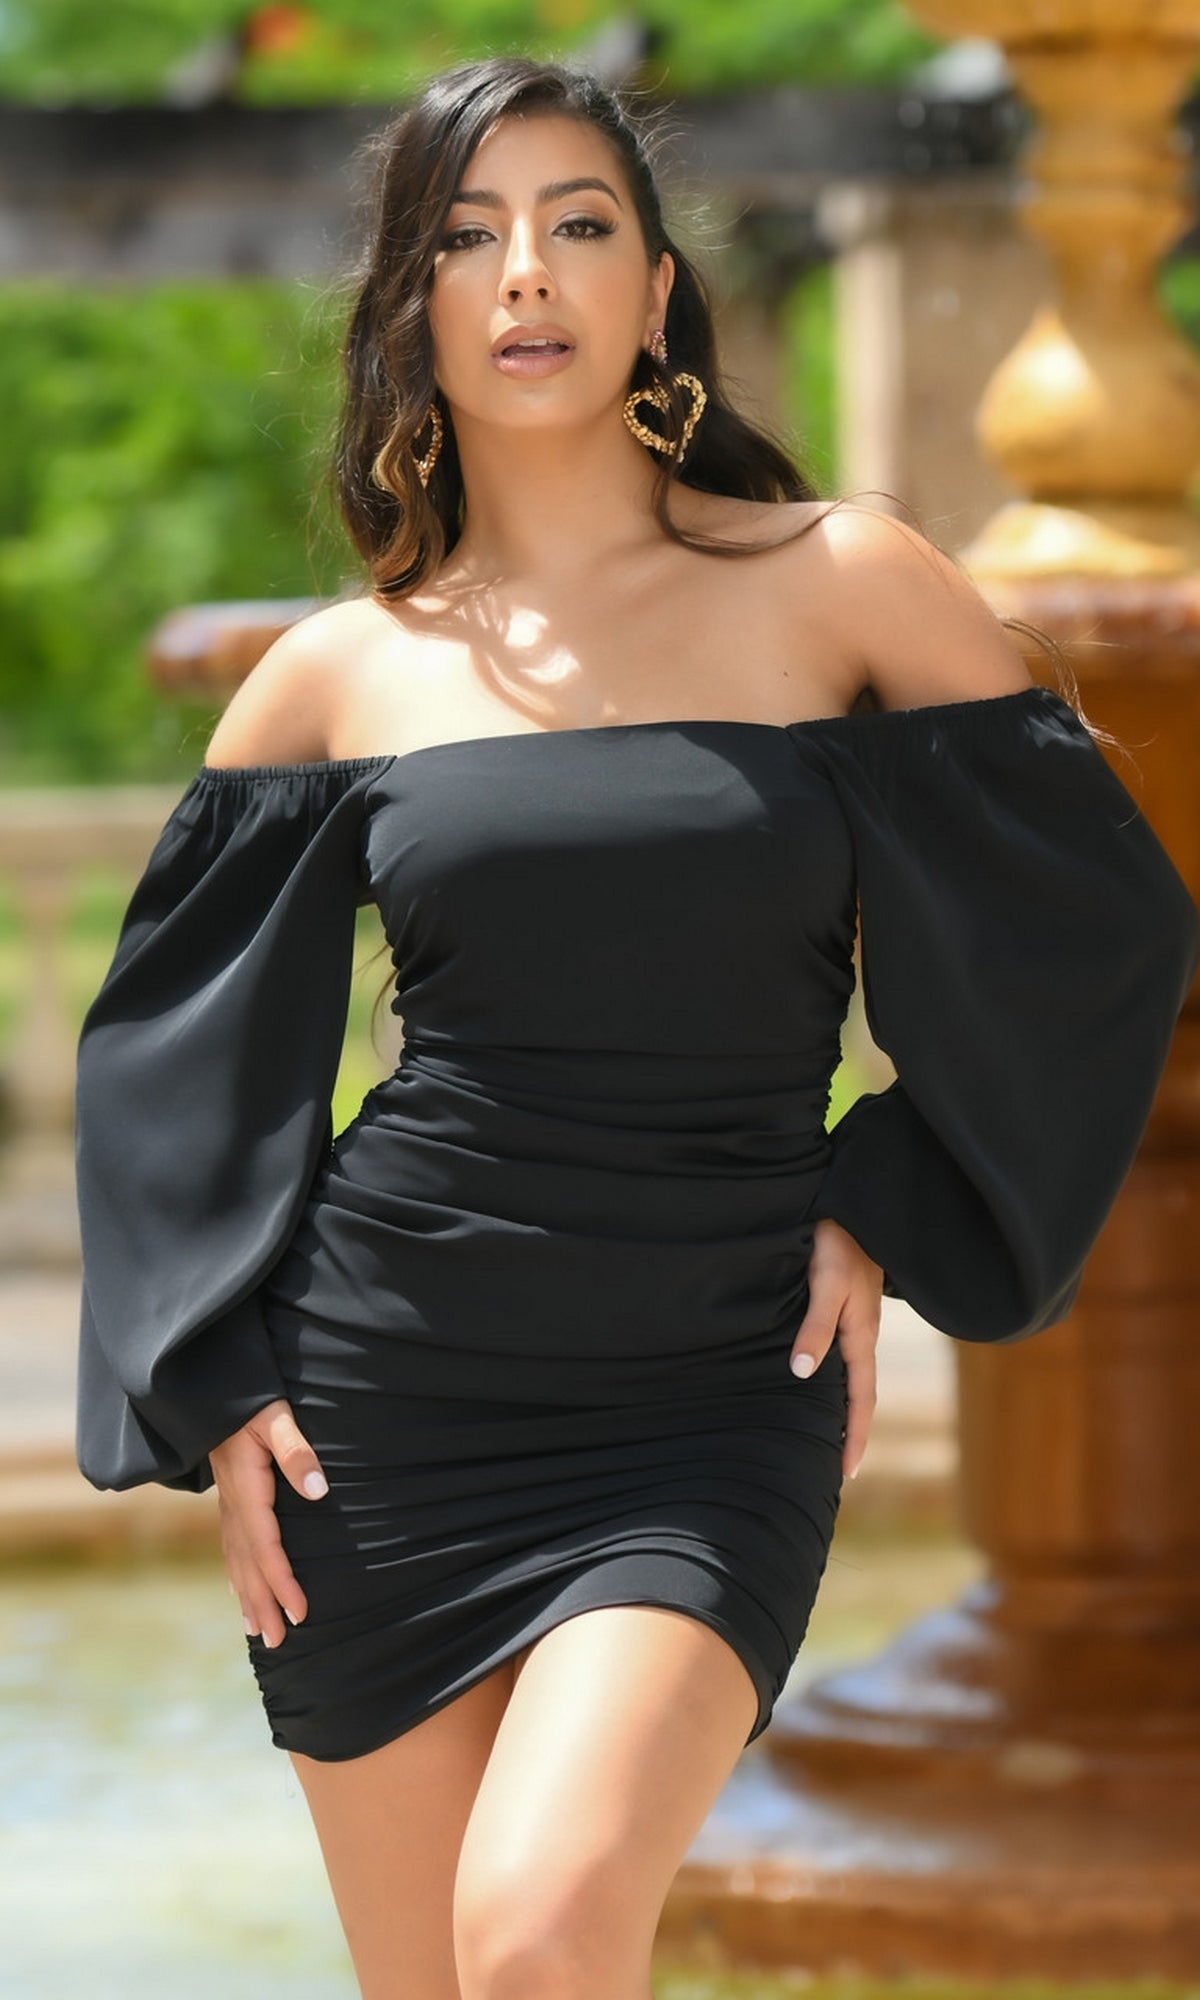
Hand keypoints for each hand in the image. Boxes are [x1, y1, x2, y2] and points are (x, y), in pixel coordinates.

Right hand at [209, 1397, 328, 1649]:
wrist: (208, 1388)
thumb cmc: (247, 1398)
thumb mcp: (274, 1417)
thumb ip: (296, 1451)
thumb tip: (318, 1491)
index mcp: (247, 1490)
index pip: (267, 1548)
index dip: (283, 1583)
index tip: (300, 1614)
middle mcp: (233, 1504)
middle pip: (249, 1565)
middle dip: (263, 1604)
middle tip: (277, 1642)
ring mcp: (227, 1503)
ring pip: (237, 1560)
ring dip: (248, 1596)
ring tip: (257, 1630)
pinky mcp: (228, 1498)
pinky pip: (230, 1546)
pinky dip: (236, 1574)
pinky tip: (237, 1591)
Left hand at [789, 1216, 882, 1481]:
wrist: (857, 1205)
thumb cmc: (840, 1241)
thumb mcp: (828, 1283)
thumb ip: (815, 1327)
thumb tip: (801, 1373)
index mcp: (862, 1336)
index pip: (861, 1400)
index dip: (855, 1437)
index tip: (847, 1473)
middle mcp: (861, 1334)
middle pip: (859, 1395)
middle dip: (851, 1432)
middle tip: (837, 1468)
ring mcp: (855, 1321)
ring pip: (850, 1375)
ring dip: (843, 1408)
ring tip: (826, 1435)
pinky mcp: (845, 1306)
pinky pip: (841, 1355)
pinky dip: (834, 1380)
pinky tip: (817, 1381)